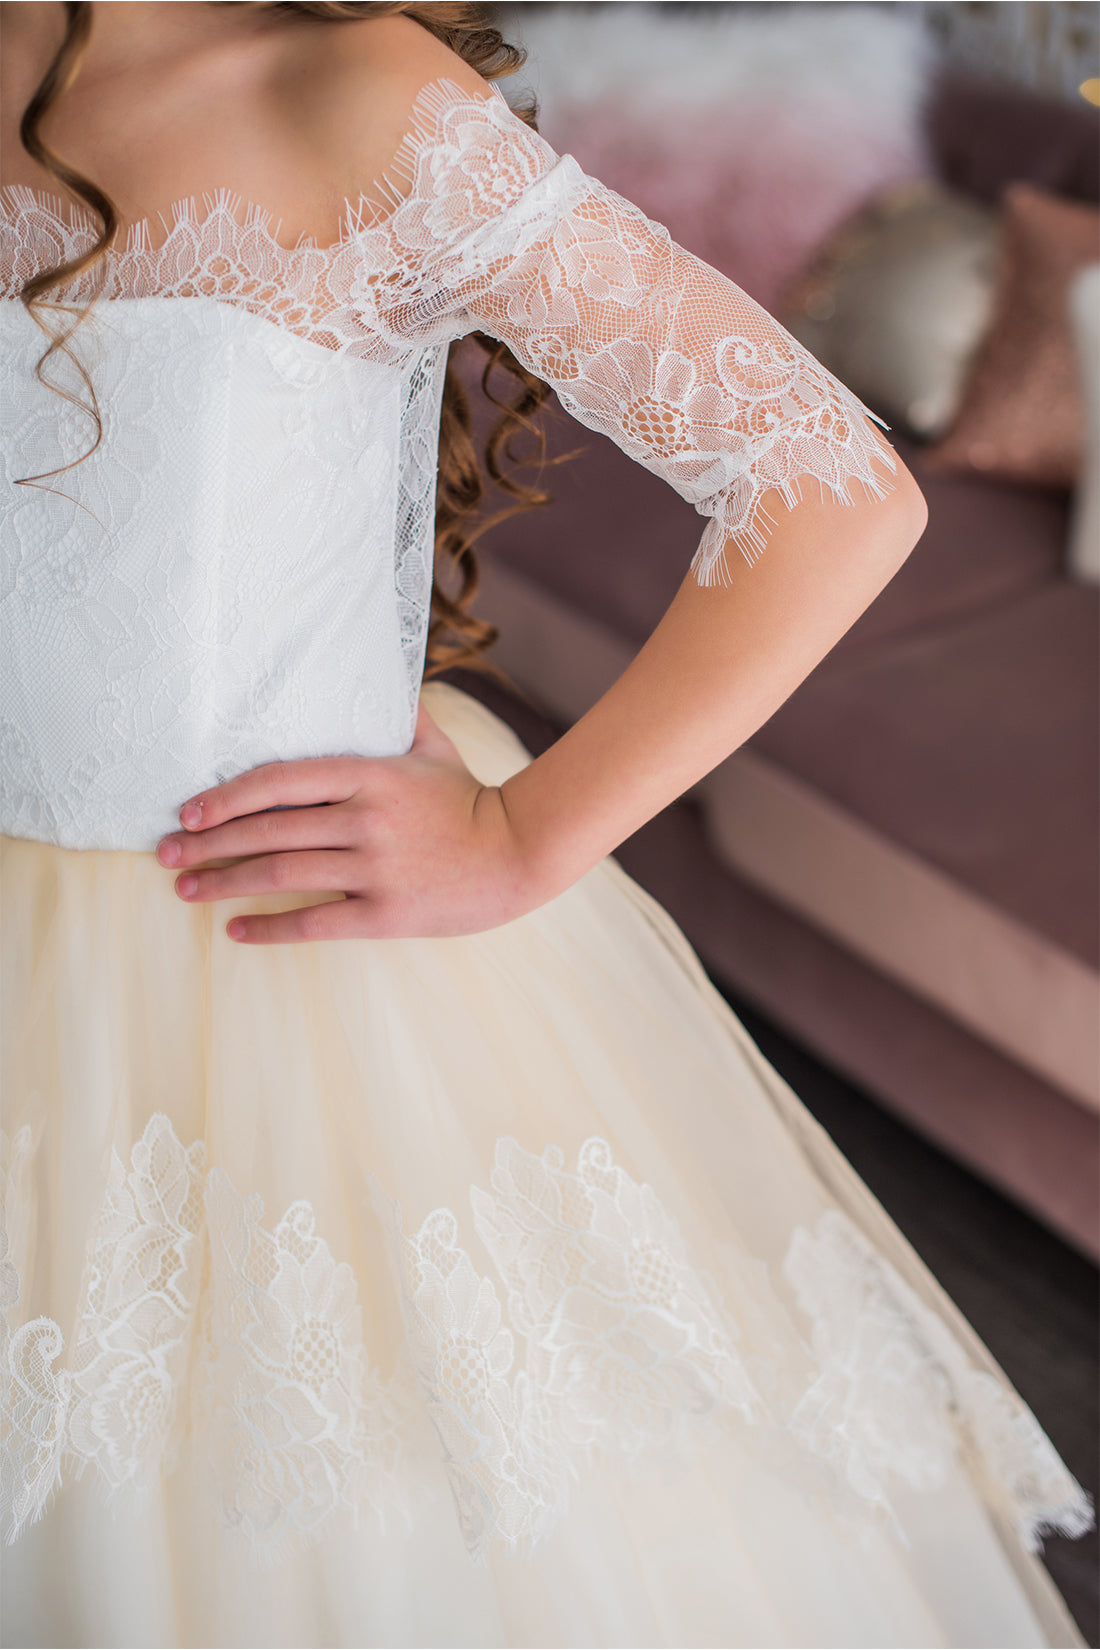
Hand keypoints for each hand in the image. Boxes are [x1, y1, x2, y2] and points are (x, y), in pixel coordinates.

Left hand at [154, 706, 538, 942]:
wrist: (519, 853)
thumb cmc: (471, 800)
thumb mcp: (435, 749)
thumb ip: (401, 716)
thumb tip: (383, 676)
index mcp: (370, 774)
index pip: (280, 780)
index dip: (227, 796)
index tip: (189, 812)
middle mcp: (366, 818)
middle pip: (269, 829)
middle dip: (208, 843)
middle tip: (165, 853)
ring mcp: (375, 867)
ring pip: (282, 872)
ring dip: (225, 882)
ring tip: (186, 888)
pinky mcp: (386, 912)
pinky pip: (315, 921)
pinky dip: (270, 927)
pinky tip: (236, 931)